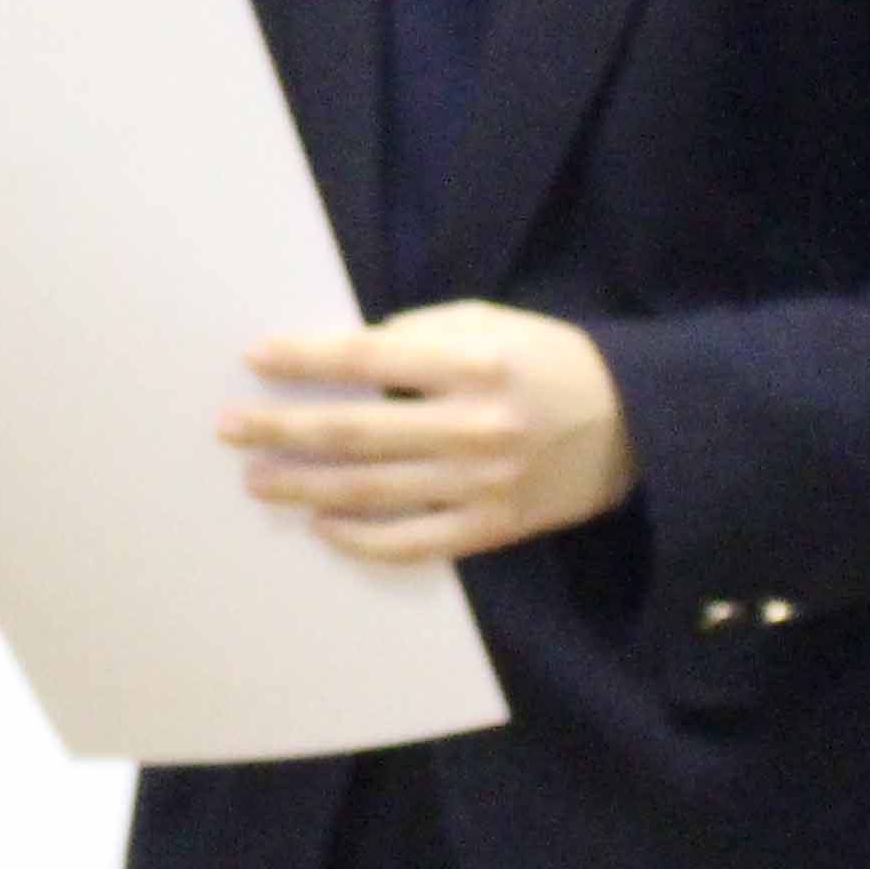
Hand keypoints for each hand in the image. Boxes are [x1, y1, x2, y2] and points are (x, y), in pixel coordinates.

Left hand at [229, 302, 634, 563]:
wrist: (640, 423)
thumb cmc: (550, 363)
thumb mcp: (492, 325)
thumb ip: (421, 333)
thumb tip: (344, 352)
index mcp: (472, 363)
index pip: (368, 356)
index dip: (306, 358)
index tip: (254, 357)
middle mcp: (473, 425)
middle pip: (355, 430)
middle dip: (282, 429)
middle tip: (229, 429)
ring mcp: (482, 483)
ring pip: (372, 491)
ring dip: (305, 486)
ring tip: (257, 479)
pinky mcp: (494, 527)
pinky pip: (413, 543)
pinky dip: (362, 538)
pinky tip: (322, 526)